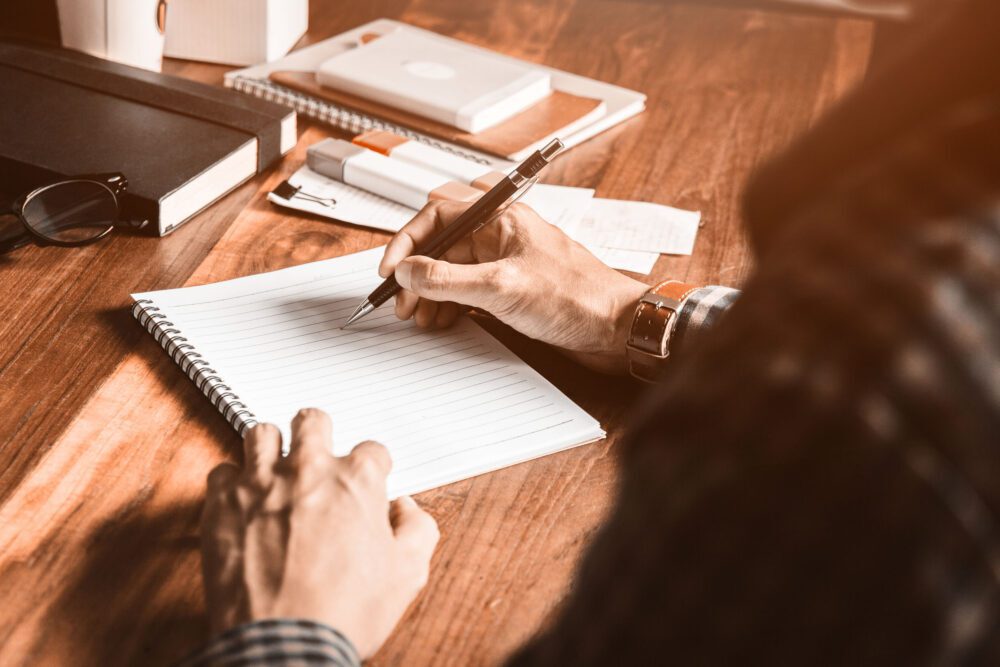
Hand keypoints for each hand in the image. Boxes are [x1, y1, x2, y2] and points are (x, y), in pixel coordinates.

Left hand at [200, 409, 439, 658]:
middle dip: (319, 432)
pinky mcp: (221, 504)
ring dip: (271, 448)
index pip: (372, 450)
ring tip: (275, 469)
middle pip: (313, 420)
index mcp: (357, 480)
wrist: (283, 644)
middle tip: (318, 454)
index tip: (367, 483)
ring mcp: (261, 483)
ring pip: (261, 433)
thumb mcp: (407, 574)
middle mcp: (308, 469)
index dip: (373, 468)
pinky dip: (231, 484)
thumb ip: (418, 530)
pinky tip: (241, 501)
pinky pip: (221, 472)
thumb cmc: (343, 613)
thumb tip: (405, 509)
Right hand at [379, 200, 648, 373]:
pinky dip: (453, 307)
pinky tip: (444, 322)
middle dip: (418, 276)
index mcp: (501, 220)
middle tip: (404, 305)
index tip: (390, 270)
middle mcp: (502, 237)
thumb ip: (448, 279)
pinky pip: (471, 292)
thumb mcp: (501, 288)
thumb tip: (408, 272)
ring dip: (432, 294)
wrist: (620, 329)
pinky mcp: (514, 291)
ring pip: (454, 272)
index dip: (407, 241)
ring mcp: (507, 264)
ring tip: (422, 319)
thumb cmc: (577, 298)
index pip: (438, 216)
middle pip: (443, 247)